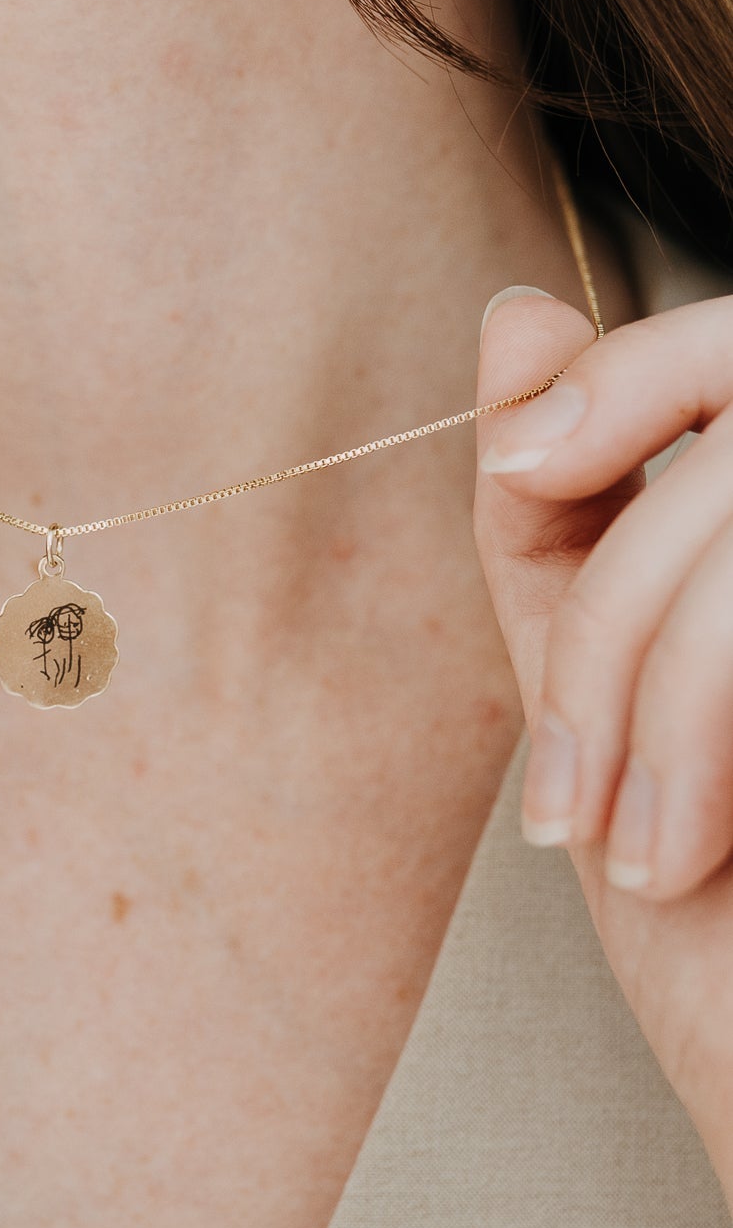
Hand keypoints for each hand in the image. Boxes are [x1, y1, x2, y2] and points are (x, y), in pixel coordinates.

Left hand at [475, 285, 732, 1202]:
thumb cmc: (717, 919)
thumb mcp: (601, 694)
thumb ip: (562, 515)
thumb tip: (515, 308)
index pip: (728, 352)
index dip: (621, 375)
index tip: (520, 465)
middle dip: (618, 606)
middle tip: (570, 789)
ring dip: (654, 704)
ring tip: (637, 860)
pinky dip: (699, 753)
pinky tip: (694, 870)